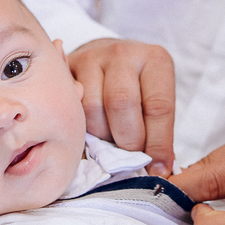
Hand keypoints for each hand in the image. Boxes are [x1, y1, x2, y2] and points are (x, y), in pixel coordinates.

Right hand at [68, 38, 175, 169]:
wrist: (106, 56)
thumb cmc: (137, 86)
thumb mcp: (155, 100)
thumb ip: (158, 132)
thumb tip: (157, 171)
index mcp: (156, 60)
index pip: (158, 107)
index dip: (157, 143)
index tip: (156, 169)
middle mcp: (123, 54)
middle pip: (121, 104)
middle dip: (126, 140)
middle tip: (128, 155)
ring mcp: (92, 57)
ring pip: (92, 108)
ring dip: (100, 135)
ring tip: (108, 138)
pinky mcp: (66, 67)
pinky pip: (70, 105)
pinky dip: (78, 126)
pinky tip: (87, 131)